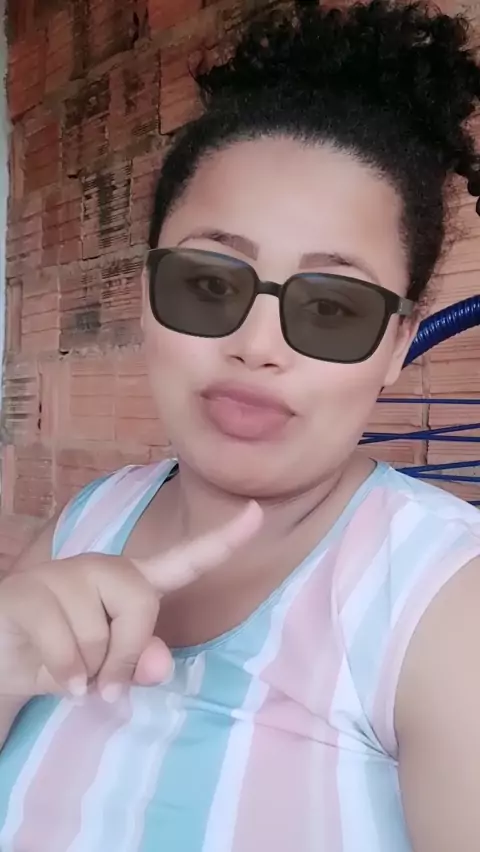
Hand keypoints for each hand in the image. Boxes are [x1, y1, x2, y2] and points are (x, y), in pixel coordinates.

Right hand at [0, 501, 262, 702]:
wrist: (2, 655)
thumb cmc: (64, 658)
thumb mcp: (108, 670)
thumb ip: (139, 664)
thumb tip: (156, 664)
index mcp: (131, 583)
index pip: (183, 562)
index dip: (222, 541)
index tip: (257, 513)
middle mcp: (101, 569)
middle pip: (141, 604)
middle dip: (124, 654)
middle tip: (103, 681)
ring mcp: (62, 575)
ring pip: (97, 635)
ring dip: (85, 673)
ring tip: (68, 669)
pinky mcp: (27, 592)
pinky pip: (65, 646)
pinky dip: (65, 677)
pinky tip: (57, 681)